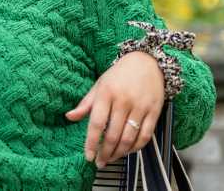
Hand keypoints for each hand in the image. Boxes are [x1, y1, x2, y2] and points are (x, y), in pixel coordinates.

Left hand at [65, 51, 164, 167]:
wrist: (147, 62)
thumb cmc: (119, 75)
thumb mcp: (99, 85)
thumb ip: (85, 104)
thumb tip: (69, 117)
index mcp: (106, 93)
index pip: (97, 123)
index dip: (91, 143)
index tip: (88, 156)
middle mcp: (123, 101)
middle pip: (113, 135)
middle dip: (105, 152)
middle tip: (100, 162)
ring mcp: (140, 107)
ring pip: (129, 138)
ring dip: (119, 153)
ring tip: (112, 158)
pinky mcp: (154, 111)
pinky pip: (145, 136)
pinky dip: (136, 147)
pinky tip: (128, 151)